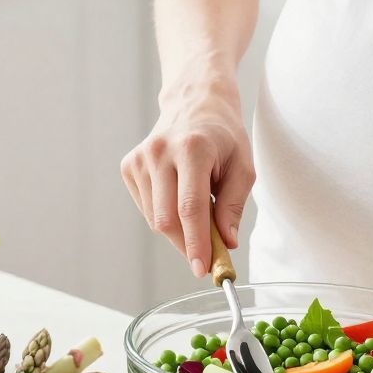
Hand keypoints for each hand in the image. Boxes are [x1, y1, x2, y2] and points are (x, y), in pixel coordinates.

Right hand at [121, 83, 254, 276]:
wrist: (195, 103)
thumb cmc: (223, 137)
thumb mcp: (243, 166)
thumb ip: (234, 205)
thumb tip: (226, 242)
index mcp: (192, 149)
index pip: (190, 207)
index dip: (195, 243)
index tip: (202, 269)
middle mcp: (160, 152)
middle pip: (167, 219)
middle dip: (187, 244)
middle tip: (207, 254)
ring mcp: (140, 158)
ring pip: (155, 218)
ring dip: (178, 229)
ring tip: (199, 210)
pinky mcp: (129, 166)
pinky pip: (147, 208)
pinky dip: (165, 215)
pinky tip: (178, 196)